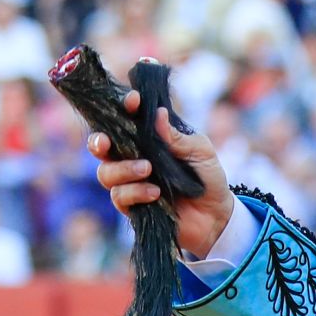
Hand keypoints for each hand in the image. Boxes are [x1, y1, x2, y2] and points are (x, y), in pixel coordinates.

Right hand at [89, 88, 235, 258]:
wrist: (216, 215)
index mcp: (148, 139)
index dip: (123, 107)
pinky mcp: (132, 206)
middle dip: (98, 142)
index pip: (126, 119)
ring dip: (123, 169)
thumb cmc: (208, 177)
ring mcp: (130, 182)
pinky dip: (135, 192)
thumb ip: (178, 137)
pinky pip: (119, 197)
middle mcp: (133, 158)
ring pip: (106, 173)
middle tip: (106, 142)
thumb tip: (158, 114)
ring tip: (147, 170)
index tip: (132, 101)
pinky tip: (155, 193)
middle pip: (101, 147)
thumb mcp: (200, 151)